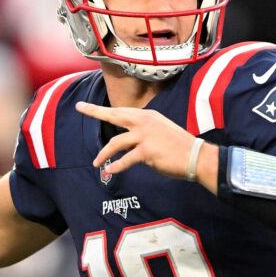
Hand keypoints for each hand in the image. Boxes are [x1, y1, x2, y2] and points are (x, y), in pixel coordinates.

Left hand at [75, 101, 213, 185]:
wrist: (195, 156)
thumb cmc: (179, 147)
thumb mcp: (161, 131)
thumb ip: (144, 132)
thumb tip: (128, 143)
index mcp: (147, 116)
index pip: (122, 112)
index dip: (104, 110)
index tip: (88, 105)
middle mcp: (144, 122)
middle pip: (114, 115)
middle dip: (95, 111)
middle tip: (80, 107)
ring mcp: (144, 136)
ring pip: (115, 143)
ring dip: (104, 154)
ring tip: (96, 163)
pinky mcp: (146, 151)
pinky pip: (126, 160)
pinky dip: (117, 166)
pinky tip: (111, 170)